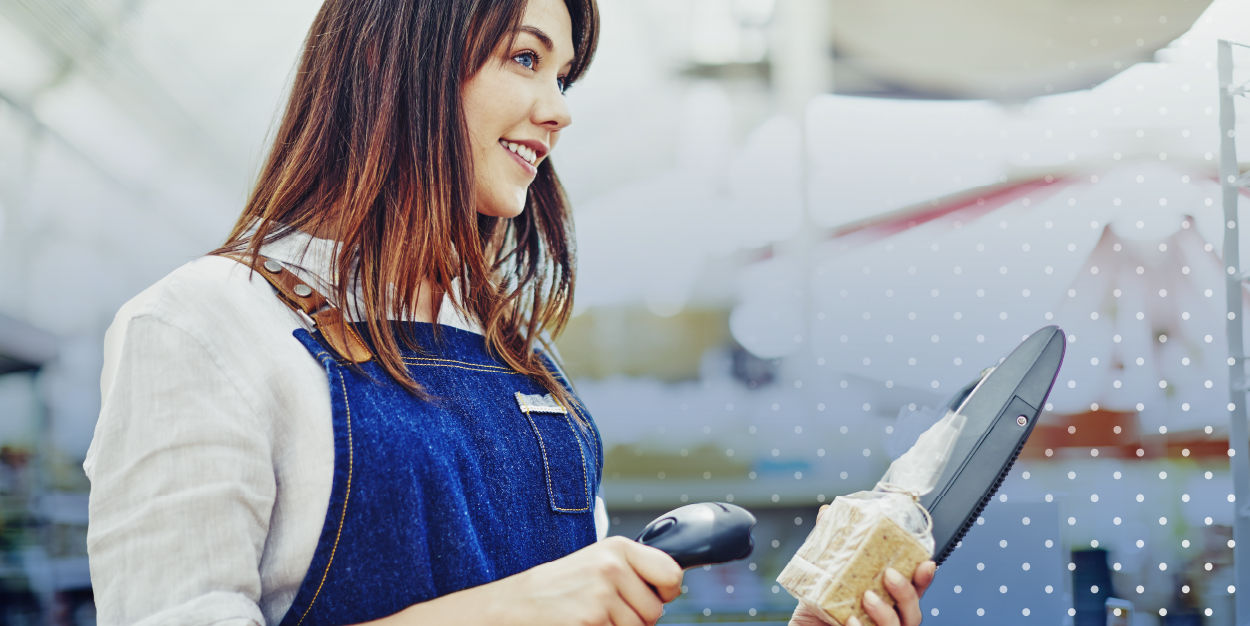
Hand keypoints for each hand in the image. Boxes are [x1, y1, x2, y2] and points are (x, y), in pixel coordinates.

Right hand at [494, 536, 683, 625]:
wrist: (517, 603)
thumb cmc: (560, 587)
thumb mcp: (598, 563)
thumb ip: (633, 570)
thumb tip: (671, 588)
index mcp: (619, 548)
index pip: (671, 574)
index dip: (666, 592)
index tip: (653, 595)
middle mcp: (612, 567)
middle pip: (655, 611)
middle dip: (637, 619)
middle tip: (606, 610)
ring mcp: (602, 594)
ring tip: (592, 616)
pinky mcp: (592, 619)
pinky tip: (583, 623)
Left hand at [788, 561, 935, 625]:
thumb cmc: (819, 607)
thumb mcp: (822, 575)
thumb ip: (829, 548)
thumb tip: (827, 513)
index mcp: (887, 600)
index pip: (914, 590)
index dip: (924, 578)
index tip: (926, 562)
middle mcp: (889, 619)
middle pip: (913, 611)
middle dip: (906, 592)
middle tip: (889, 574)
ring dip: (885, 612)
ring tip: (867, 596)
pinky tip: (850, 620)